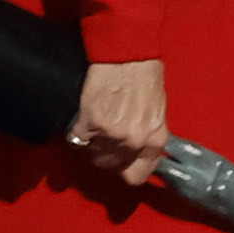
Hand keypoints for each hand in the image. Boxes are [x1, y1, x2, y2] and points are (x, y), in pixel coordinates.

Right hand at [69, 57, 171, 185]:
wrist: (129, 56)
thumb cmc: (146, 78)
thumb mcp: (157, 112)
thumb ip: (147, 136)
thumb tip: (135, 152)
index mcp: (155, 140)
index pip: (138, 176)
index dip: (126, 171)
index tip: (121, 165)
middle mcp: (134, 142)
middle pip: (111, 167)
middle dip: (106, 157)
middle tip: (104, 141)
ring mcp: (111, 135)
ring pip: (93, 156)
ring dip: (91, 146)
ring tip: (96, 129)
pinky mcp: (90, 123)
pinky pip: (76, 141)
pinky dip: (76, 135)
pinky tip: (82, 123)